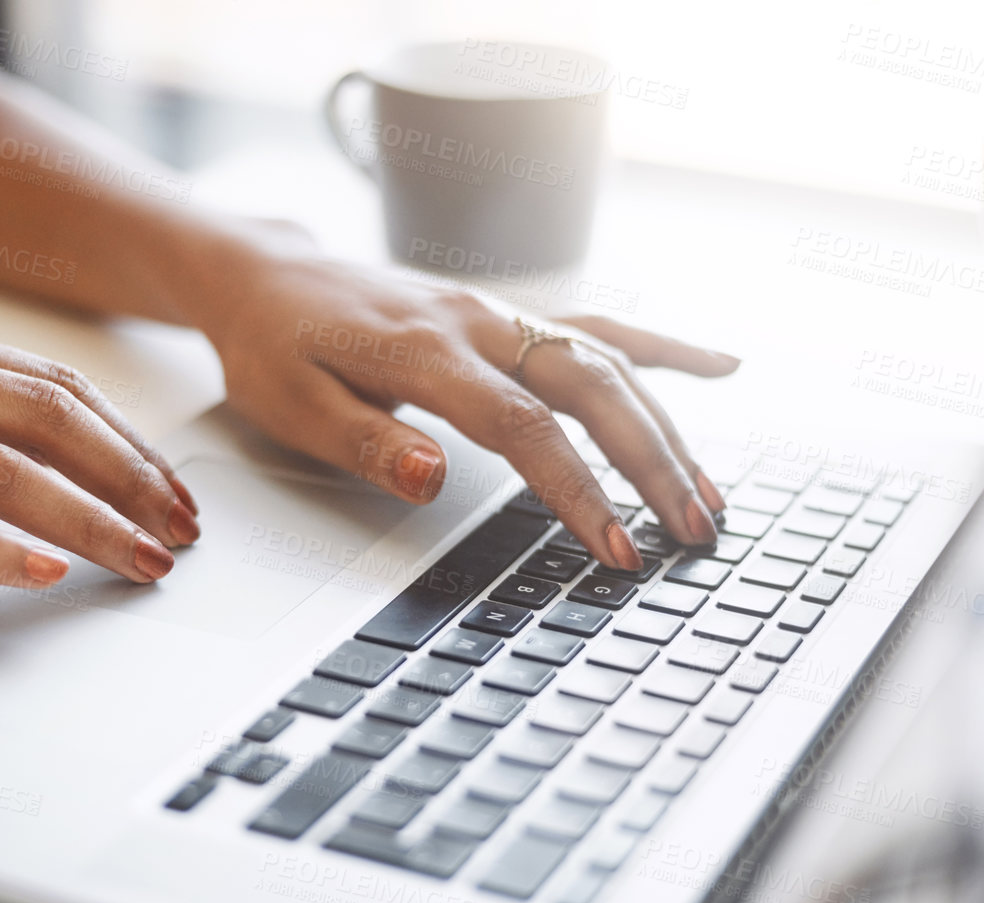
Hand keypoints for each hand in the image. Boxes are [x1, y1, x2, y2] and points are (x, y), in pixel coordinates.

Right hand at [0, 316, 198, 585]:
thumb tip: (38, 453)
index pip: (50, 388)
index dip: (126, 442)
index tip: (170, 491)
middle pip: (46, 419)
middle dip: (130, 479)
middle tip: (180, 533)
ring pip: (1, 469)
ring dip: (87, 519)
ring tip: (140, 563)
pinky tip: (42, 573)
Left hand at [193, 246, 737, 570]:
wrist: (265, 275)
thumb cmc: (273, 346)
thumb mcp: (292, 405)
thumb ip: (365, 441)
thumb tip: (434, 477)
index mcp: (424, 352)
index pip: (522, 427)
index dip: (577, 488)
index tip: (615, 546)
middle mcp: (475, 324)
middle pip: (590, 388)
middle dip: (652, 463)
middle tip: (691, 532)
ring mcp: (498, 314)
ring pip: (607, 362)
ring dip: (667, 426)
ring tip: (711, 494)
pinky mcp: (506, 316)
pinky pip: (597, 324)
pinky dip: (661, 347)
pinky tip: (718, 367)